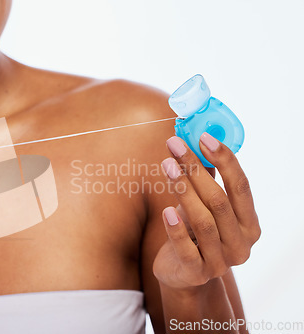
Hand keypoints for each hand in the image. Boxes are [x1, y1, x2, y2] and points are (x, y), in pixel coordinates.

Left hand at [153, 133, 259, 288]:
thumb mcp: (204, 208)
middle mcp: (240, 244)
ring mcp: (221, 261)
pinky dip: (175, 228)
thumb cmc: (194, 234)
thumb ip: (207, 181)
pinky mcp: (196, 273)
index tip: (204, 137)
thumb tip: (196, 142)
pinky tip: (166, 210)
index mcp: (248, 224)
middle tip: (175, 145)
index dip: (224, 160)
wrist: (183, 276)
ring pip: (202, 221)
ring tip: (167, 166)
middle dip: (195, 169)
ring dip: (183, 190)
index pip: (241, 187)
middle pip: (219, 200)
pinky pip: (185, 248)